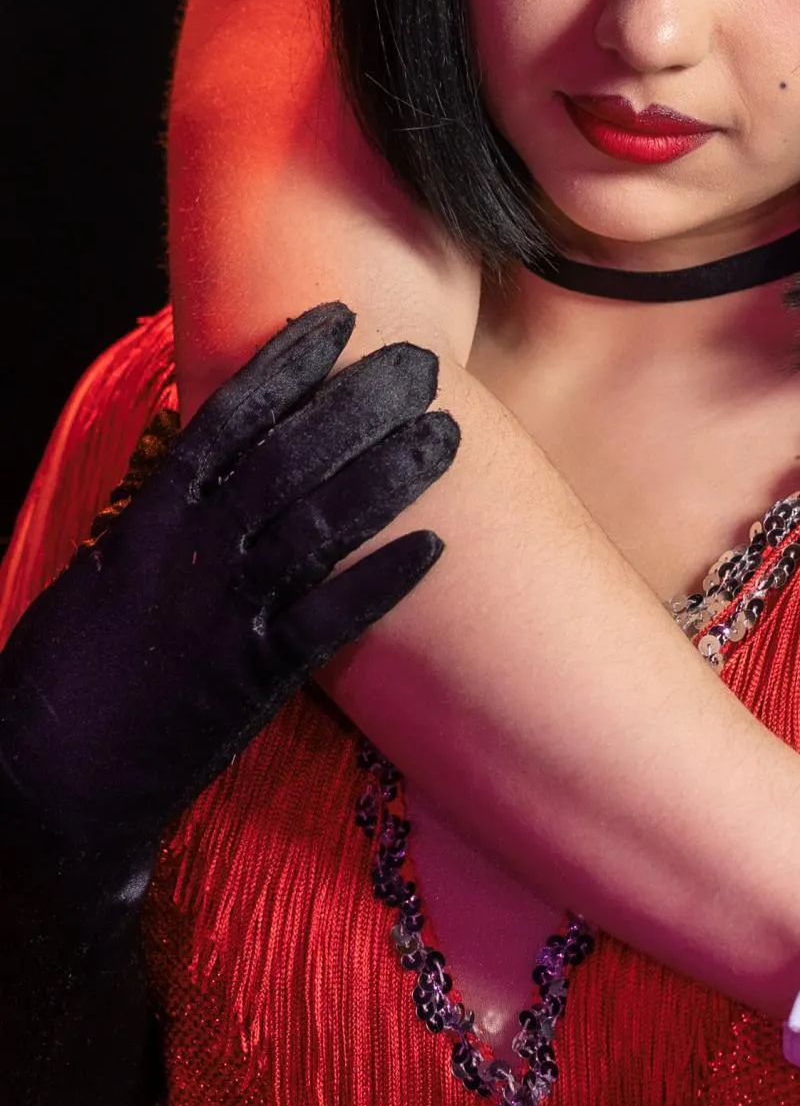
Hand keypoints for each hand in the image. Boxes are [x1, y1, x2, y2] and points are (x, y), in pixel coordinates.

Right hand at [0, 301, 453, 931]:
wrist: (46, 785)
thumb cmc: (68, 677)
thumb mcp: (102, 574)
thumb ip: (162, 519)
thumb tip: (211, 469)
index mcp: (149, 522)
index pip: (226, 420)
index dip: (285, 365)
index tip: (339, 320)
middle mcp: (190, 556)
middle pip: (287, 457)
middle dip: (358, 404)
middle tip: (421, 363)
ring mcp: (224, 615)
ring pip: (316, 524)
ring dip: (388, 475)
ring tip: (447, 431)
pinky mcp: (251, 679)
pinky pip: (328, 620)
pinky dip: (382, 580)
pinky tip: (437, 546)